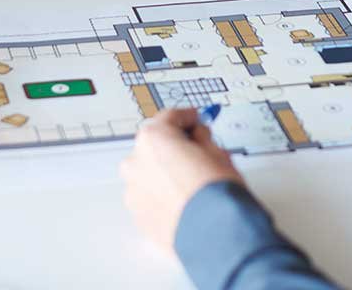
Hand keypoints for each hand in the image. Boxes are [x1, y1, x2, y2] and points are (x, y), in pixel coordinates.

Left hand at [121, 109, 244, 249]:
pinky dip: (162, 197)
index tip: (197, 122)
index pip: (170, 117)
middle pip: (155, 146)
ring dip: (166, 174)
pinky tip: (183, 203)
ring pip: (150, 174)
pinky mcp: (138, 216)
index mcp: (153, 138)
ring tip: (192, 185)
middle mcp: (136, 162)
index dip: (189, 119)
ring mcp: (134, 190)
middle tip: (197, 155)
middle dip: (174, 148)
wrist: (213, 233)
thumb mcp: (217, 152)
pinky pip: (150, 198)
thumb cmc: (216, 192)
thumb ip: (202, 139)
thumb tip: (198, 138)